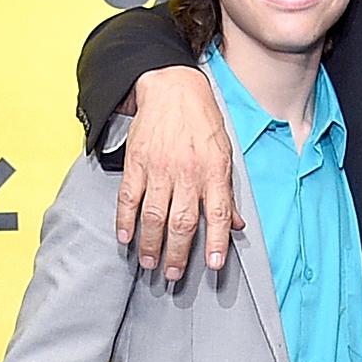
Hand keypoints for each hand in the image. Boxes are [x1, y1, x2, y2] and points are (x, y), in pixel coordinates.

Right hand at [110, 65, 235, 280]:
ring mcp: (160, 168)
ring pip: (154, 215)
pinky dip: (125, 220)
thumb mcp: (224, 153)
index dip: (216, 242)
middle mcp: (188, 173)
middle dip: (177, 253)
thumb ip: (227, 192)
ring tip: (150, 263)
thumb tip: (237, 225)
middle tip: (172, 274)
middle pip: (182, 222)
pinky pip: (129, 197)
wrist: (172, 87)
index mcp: (214, 172)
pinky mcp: (137, 162)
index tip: (212, 266)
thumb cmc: (202, 122)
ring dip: (151, 244)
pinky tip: (125, 238)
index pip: (217, 214)